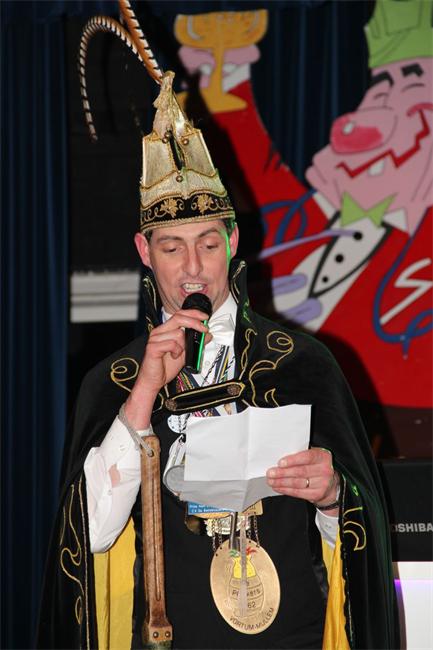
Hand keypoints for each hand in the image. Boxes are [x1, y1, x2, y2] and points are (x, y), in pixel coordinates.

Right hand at [124, 309, 210, 427]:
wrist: (153, 380)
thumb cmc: (165, 367)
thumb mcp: (185, 353)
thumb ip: (194, 343)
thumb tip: (207, 335)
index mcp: (165, 331)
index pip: (179, 314)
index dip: (193, 313)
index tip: (204, 317)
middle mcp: (159, 332)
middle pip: (178, 318)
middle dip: (195, 322)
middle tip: (204, 329)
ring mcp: (155, 339)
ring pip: (178, 333)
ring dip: (183, 345)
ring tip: (178, 354)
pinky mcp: (153, 347)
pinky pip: (172, 344)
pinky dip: (177, 351)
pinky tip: (174, 356)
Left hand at [266, 448, 338, 508]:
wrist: (330, 482)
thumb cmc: (316, 465)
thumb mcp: (313, 456)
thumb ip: (300, 455)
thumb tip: (279, 459)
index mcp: (323, 456)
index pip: (307, 457)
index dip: (293, 460)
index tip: (280, 463)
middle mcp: (324, 470)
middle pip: (300, 472)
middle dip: (283, 473)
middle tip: (271, 473)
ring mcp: (322, 483)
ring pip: (297, 483)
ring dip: (281, 482)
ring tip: (271, 480)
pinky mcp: (317, 494)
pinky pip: (298, 493)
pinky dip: (285, 490)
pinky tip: (278, 487)